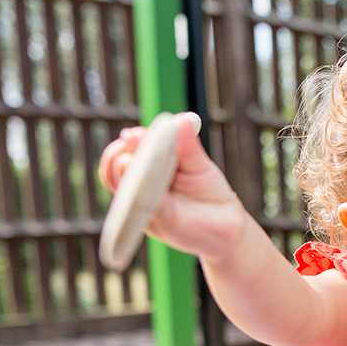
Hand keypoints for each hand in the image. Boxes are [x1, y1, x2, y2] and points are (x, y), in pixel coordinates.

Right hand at [98, 112, 247, 261]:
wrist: (229, 227)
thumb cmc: (210, 194)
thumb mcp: (199, 165)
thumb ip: (188, 146)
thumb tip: (182, 119)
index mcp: (149, 172)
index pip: (127, 154)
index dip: (129, 143)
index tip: (134, 134)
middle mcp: (142, 190)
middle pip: (117, 172)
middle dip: (122, 155)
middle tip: (131, 141)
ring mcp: (147, 208)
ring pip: (124, 190)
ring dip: (124, 173)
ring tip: (128, 159)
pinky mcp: (161, 223)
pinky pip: (145, 208)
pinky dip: (140, 195)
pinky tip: (142, 183)